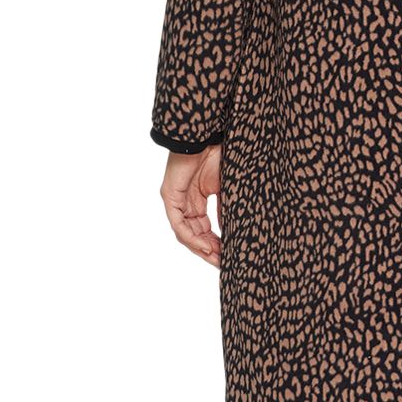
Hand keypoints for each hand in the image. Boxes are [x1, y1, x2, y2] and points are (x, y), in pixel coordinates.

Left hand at [159, 144, 223, 265]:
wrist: (206, 135)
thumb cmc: (217, 155)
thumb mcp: (226, 190)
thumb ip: (225, 211)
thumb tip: (232, 234)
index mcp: (197, 202)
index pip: (205, 230)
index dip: (217, 245)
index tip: (230, 257)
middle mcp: (184, 204)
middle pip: (195, 235)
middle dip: (209, 251)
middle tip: (224, 265)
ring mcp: (176, 201)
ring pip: (185, 234)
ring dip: (201, 248)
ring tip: (217, 259)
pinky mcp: (170, 197)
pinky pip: (179, 224)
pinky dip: (191, 238)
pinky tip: (205, 247)